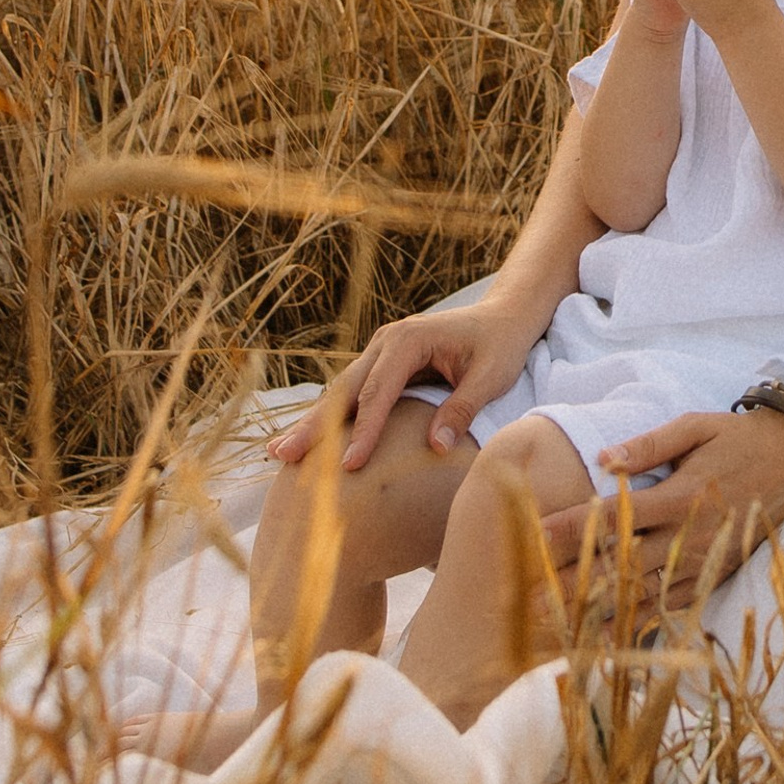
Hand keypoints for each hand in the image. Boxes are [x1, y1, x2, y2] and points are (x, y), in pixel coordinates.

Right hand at [269, 297, 538, 468]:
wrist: (504, 317)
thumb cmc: (501, 345)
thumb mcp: (491, 377)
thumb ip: (462, 408)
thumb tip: (435, 448)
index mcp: (409, 340)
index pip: (378, 392)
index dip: (363, 431)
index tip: (349, 467)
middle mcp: (386, 341)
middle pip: (345, 390)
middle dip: (315, 426)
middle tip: (283, 457)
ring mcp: (380, 351)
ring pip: (341, 392)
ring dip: (313, 424)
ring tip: (279, 454)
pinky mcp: (382, 364)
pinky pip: (352, 393)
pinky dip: (330, 418)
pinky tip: (310, 443)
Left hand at [542, 406, 783, 600]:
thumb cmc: (739, 437)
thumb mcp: (695, 426)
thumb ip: (648, 444)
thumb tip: (603, 460)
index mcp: (677, 497)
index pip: (612, 518)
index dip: (570, 529)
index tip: (532, 538)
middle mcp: (687, 537)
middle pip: (619, 566)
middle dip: (571, 583)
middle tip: (527, 601)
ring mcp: (702, 561)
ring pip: (642, 594)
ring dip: (599, 610)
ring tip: (557, 624)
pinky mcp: (715, 575)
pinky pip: (672, 605)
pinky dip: (639, 618)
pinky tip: (608, 632)